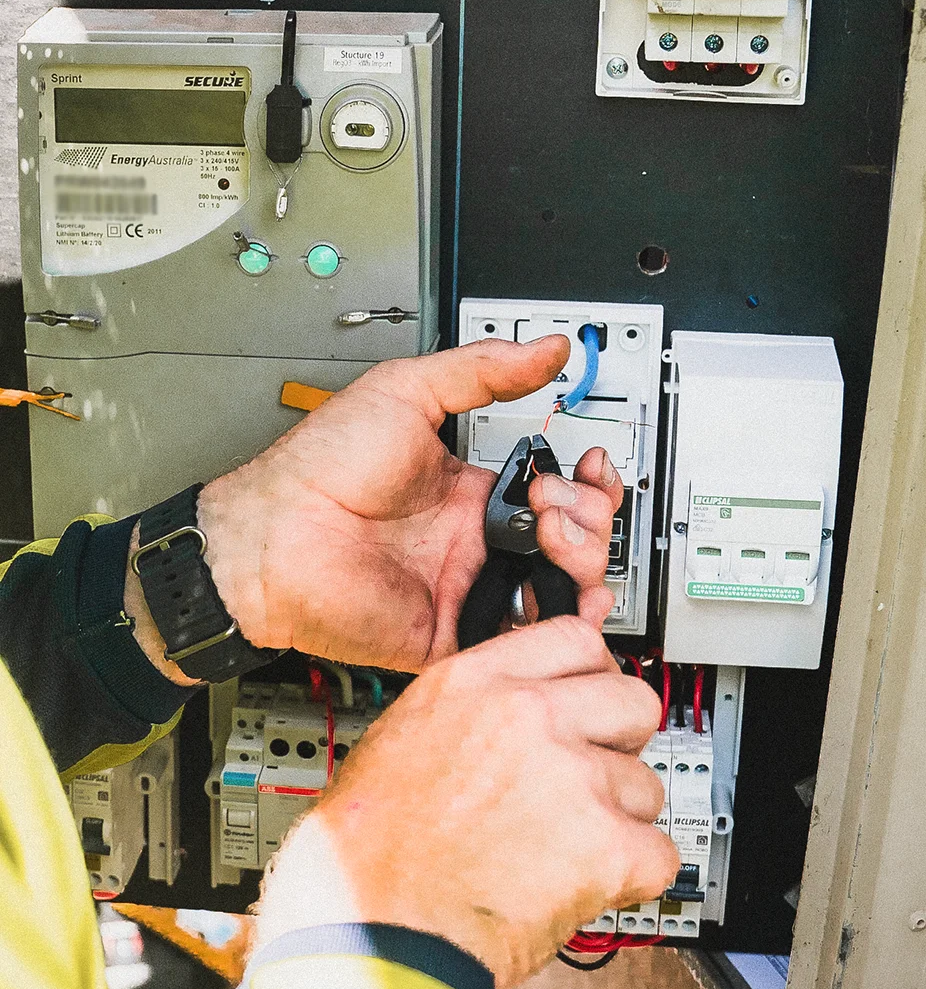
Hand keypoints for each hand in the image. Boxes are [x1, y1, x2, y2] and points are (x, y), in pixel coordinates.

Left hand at [127, 337, 623, 680]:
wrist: (273, 536)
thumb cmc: (320, 468)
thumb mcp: (406, 391)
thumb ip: (481, 370)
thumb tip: (544, 348)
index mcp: (473, 491)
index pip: (558, 491)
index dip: (587, 481)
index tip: (589, 465)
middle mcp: (478, 542)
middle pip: (573, 540)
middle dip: (588, 516)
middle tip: (553, 501)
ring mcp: (469, 588)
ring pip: (560, 591)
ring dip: (582, 561)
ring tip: (555, 537)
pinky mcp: (456, 633)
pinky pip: (521, 640)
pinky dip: (554, 624)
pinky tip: (561, 593)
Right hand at [254, 618, 679, 988]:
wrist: (369, 934)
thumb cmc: (366, 857)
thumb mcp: (401, 739)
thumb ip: (473, 709)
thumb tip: (519, 707)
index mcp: (476, 683)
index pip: (577, 640)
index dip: (590, 678)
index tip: (589, 704)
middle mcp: (530, 716)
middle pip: (633, 702)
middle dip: (620, 746)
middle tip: (586, 785)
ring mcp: (573, 777)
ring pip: (645, 787)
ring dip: (616, 823)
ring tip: (558, 855)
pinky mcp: (605, 845)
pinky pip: (659, 855)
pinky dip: (631, 881)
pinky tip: (584, 889)